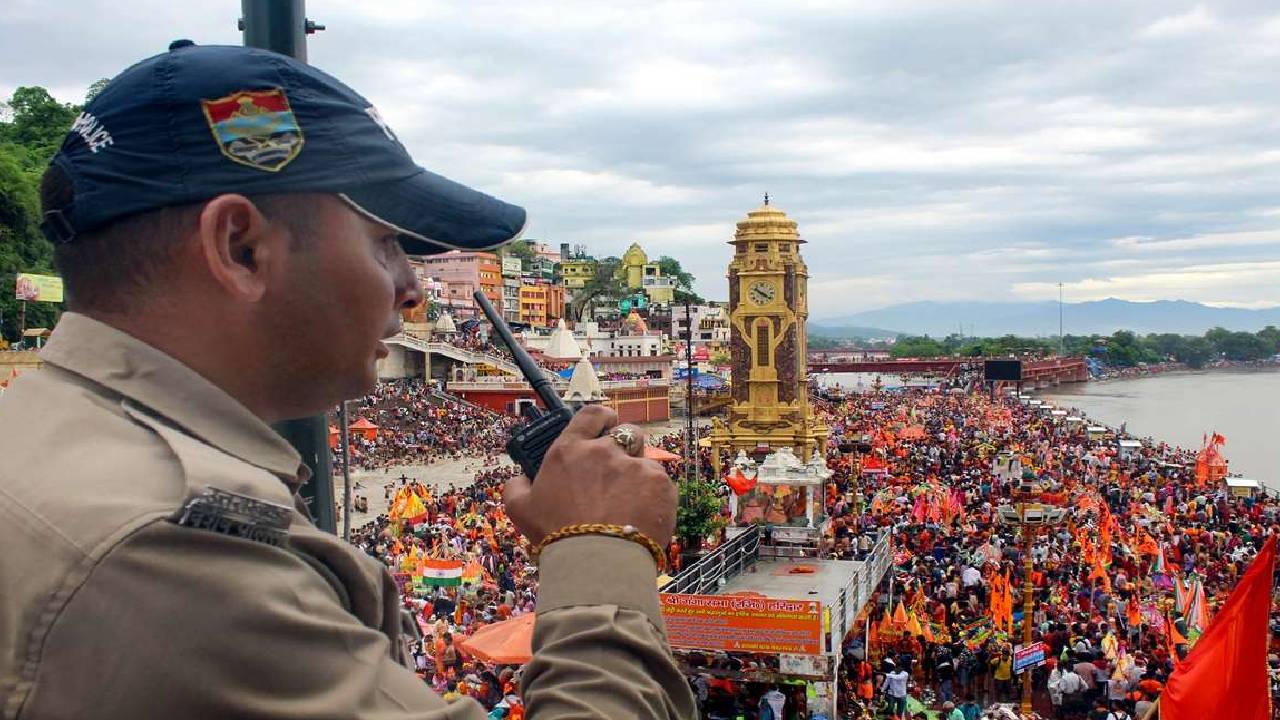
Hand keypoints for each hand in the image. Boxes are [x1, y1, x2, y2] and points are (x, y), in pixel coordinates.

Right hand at [504, 405, 675, 548]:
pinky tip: (643, 517)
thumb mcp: (520, 511)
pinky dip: (655, 497)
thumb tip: (520, 479)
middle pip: (627, 433)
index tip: (607, 424)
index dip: (604, 417)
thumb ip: (516, 487)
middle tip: (621, 473)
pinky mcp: (659, 483)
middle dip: (628, 447)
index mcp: (570, 451)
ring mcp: (634, 465)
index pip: (592, 414)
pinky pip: (661, 483)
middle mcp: (603, 451)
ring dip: (640, 476)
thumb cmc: (556, 536)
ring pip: (645, 461)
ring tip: (631, 504)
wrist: (596, 562)